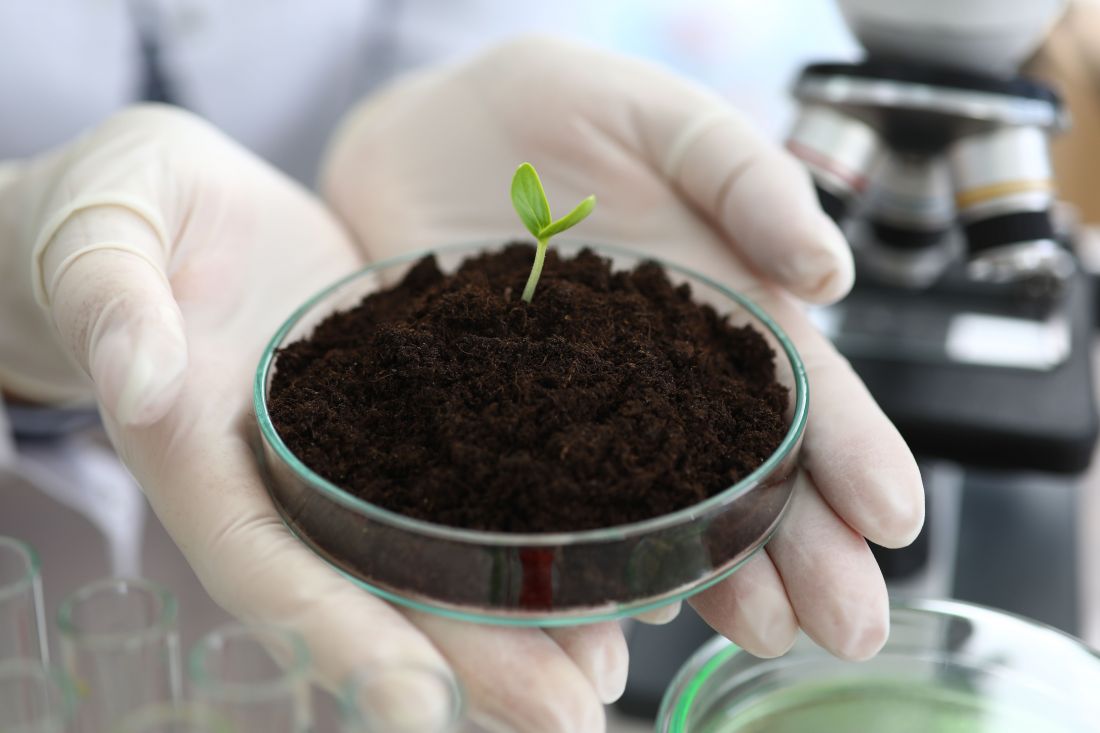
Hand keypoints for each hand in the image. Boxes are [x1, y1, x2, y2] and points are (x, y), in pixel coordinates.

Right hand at [0, 105, 622, 730]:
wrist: (182, 206)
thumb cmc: (121, 216)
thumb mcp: (102, 239)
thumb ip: (113, 302)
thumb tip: (140, 378)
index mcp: (203, 460)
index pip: (268, 567)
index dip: (337, 636)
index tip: (417, 705)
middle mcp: (289, 482)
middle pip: (378, 590)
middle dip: (469, 662)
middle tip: (568, 719)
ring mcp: (354, 455)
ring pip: (438, 551)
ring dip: (521, 615)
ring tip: (614, 666)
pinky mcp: (406, 411)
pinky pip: (471, 475)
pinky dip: (534, 519)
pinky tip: (608, 548)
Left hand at [322, 30, 924, 680]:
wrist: (424, 127)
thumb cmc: (559, 112)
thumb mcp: (666, 120)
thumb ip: (744, 178)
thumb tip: (828, 272)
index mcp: (721, 313)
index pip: (803, 395)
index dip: (852, 456)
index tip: (891, 519)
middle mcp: (660, 385)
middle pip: (744, 478)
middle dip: (801, 552)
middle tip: (843, 625)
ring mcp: (578, 415)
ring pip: (655, 512)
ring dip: (708, 577)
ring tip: (756, 636)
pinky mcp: (491, 429)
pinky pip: (539, 504)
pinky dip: (575, 558)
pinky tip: (611, 603)